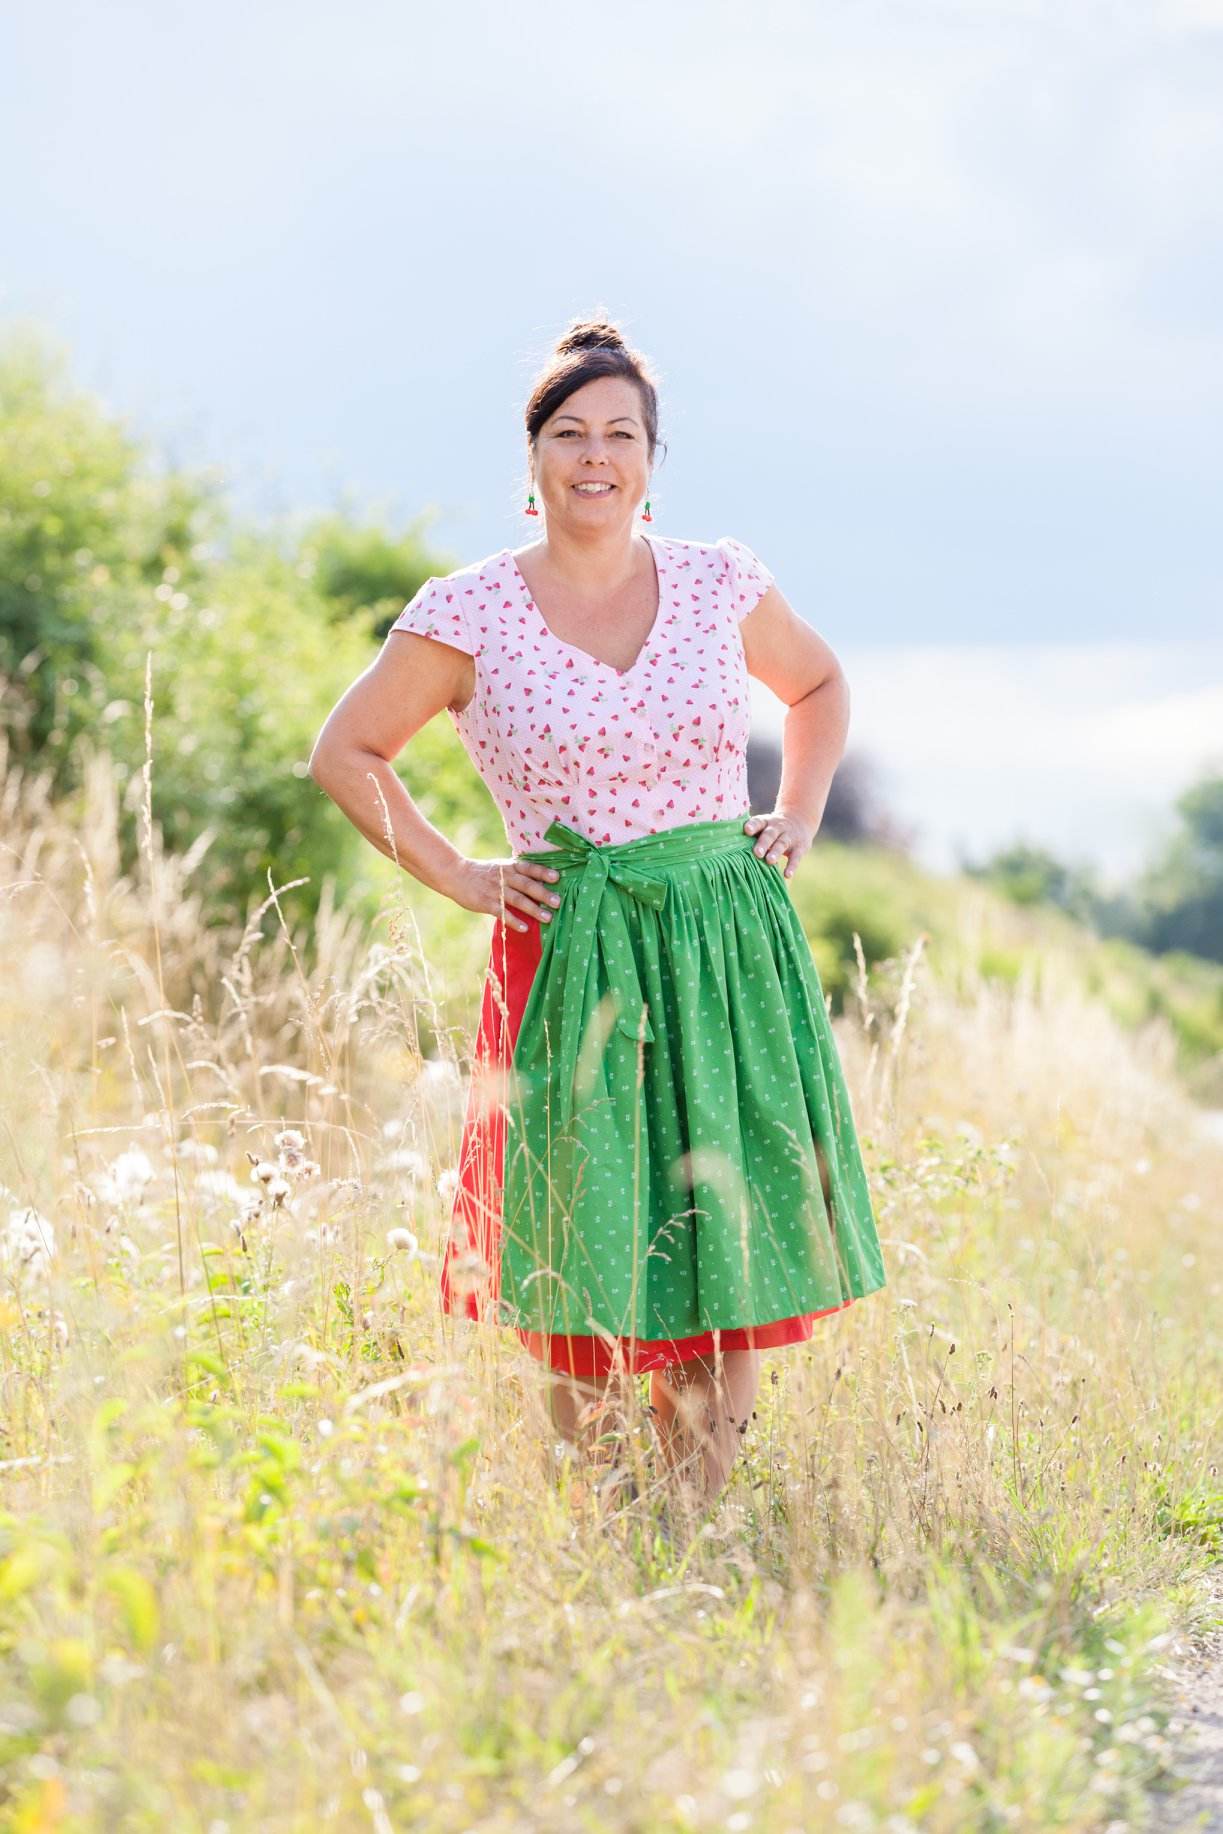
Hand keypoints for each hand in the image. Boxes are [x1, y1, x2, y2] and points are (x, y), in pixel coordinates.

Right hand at [446, 855, 563, 933]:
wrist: (456, 875)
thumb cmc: (483, 872)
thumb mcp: (501, 866)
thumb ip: (518, 872)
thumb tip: (542, 881)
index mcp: (509, 867)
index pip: (528, 868)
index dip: (542, 872)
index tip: (557, 877)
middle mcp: (504, 877)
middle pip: (526, 885)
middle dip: (543, 894)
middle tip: (557, 902)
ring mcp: (495, 891)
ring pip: (517, 900)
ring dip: (533, 909)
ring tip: (547, 918)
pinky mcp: (486, 903)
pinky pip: (502, 913)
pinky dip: (514, 921)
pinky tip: (525, 928)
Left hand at [743, 809, 816, 880]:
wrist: (800, 819)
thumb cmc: (772, 828)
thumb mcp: (764, 825)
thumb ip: (751, 834)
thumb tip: (729, 848)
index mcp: (765, 822)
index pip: (758, 822)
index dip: (753, 826)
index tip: (747, 830)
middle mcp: (777, 827)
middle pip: (770, 834)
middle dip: (763, 843)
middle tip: (757, 853)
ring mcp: (789, 837)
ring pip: (782, 844)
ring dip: (776, 852)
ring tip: (769, 861)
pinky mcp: (800, 847)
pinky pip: (796, 857)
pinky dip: (792, 866)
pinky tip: (787, 875)